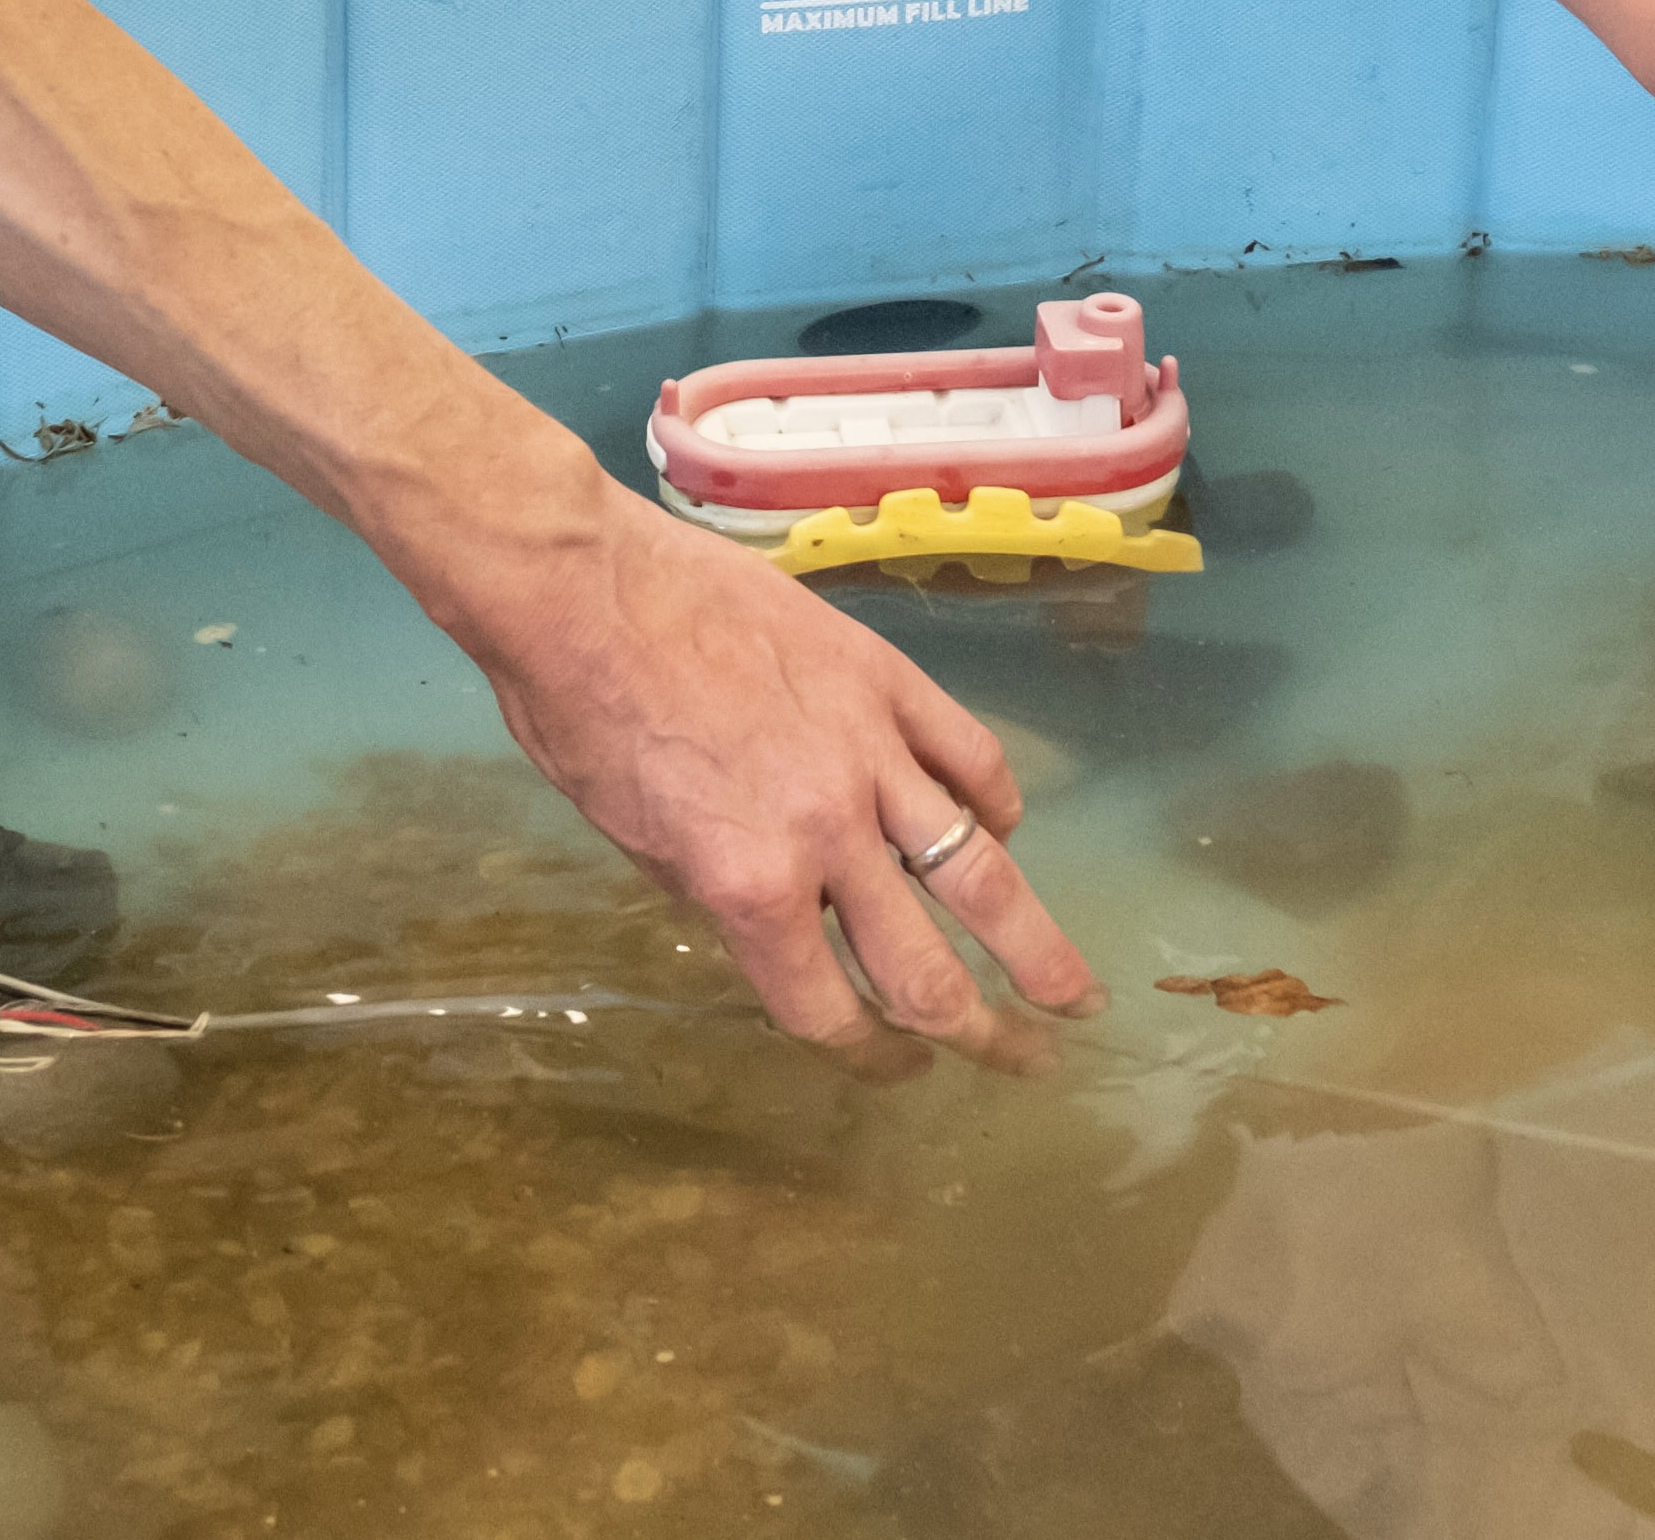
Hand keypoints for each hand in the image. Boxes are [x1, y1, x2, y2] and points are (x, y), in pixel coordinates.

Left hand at [432, 498, 1099, 1075]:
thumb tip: (777, 924)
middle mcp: (826, 835)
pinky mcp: (887, 680)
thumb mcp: (632, 841)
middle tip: (1025, 1062)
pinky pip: (969, 755)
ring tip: (1076, 992)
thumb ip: (719, 896)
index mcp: (750, 889)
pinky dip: (996, 803)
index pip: (828, 1010)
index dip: (869, 1058)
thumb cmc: (579, 719)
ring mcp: (870, 752)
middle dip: (980, 1033)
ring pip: (979, 870)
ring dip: (1035, 944)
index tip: (896, 1069)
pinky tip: (1007, 830)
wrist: (583, 585)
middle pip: (925, 968)